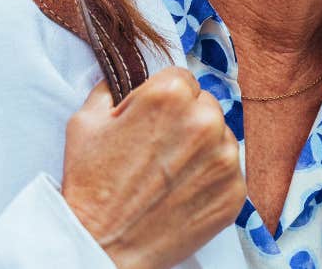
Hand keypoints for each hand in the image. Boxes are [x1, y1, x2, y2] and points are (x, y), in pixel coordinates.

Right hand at [62, 68, 245, 268]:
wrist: (103, 244)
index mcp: (171, 94)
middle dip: (186, 121)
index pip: (182, 78)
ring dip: (202, 149)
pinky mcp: (235, 191)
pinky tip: (182, 192)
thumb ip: (112, 89)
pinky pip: (229, 173)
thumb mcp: (87, 121)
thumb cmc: (91, 184)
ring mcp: (225, 157)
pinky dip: (210, 180)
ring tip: (170, 173)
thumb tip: (123, 76)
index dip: (164, 99)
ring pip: (221, 138)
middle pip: (205, 106)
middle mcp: (205, 120)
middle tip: (160, 148)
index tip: (153, 118)